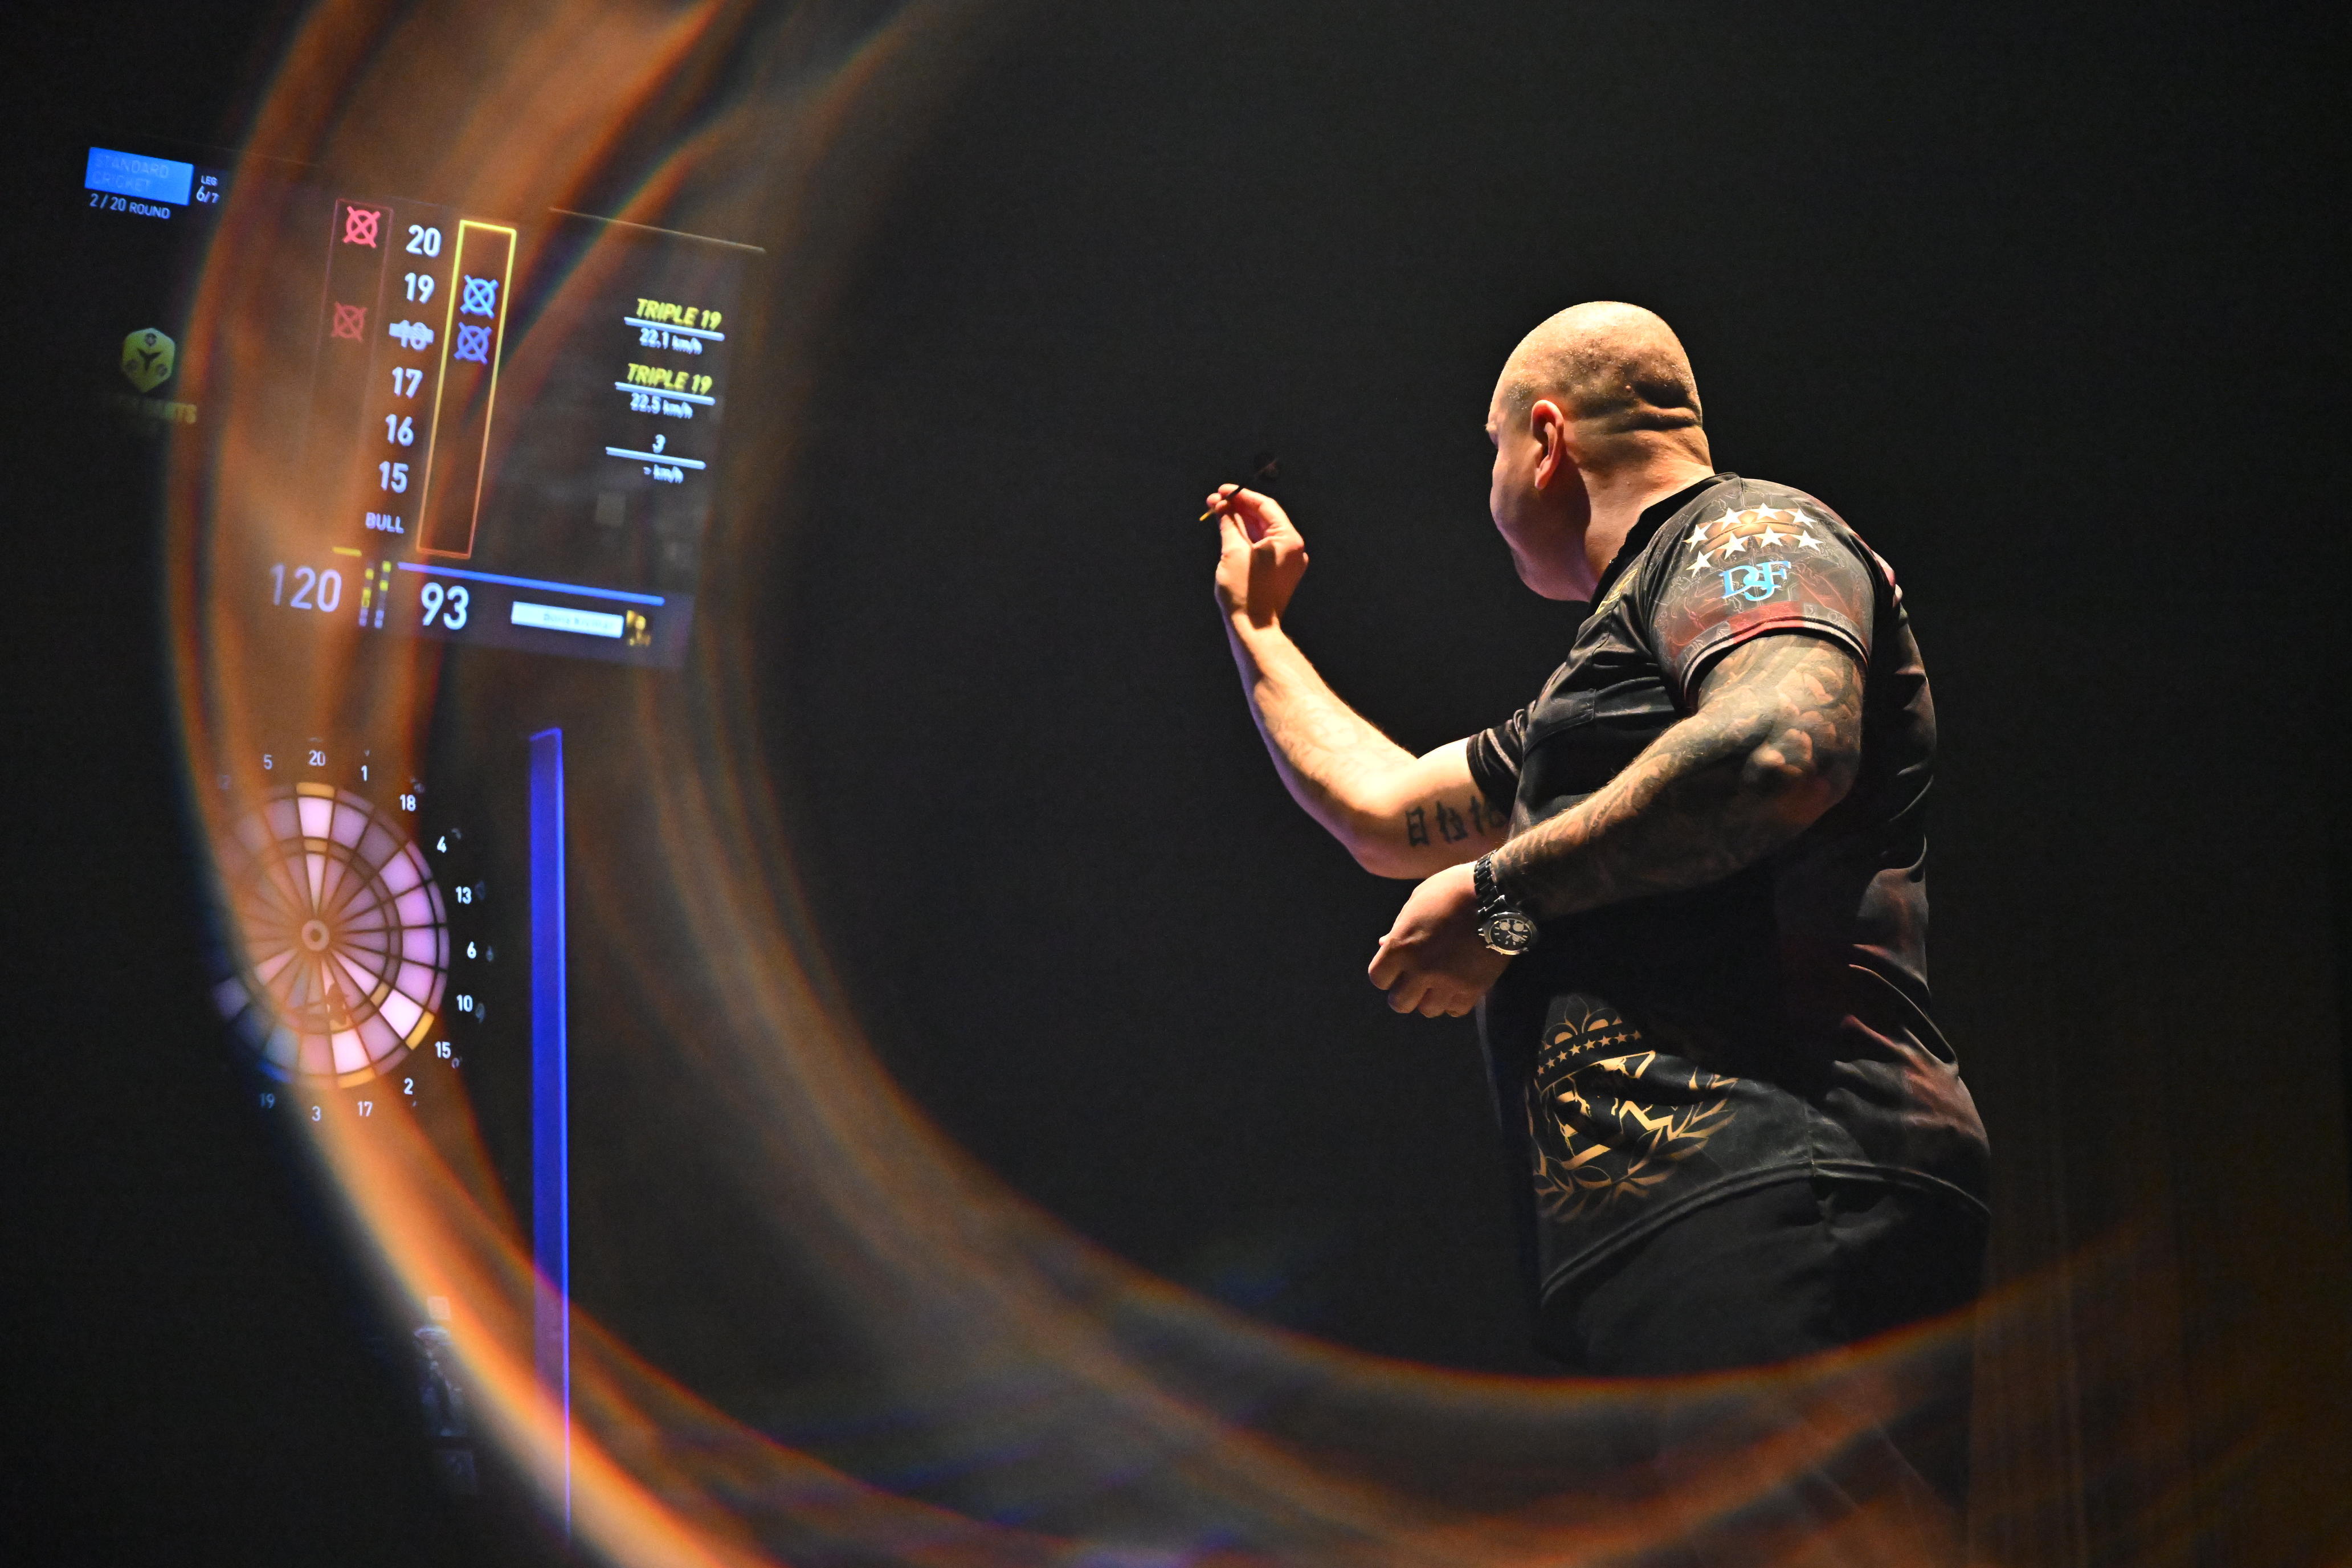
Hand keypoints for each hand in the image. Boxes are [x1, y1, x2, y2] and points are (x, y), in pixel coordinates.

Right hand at [1210, 486, 1309, 627]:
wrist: (1254, 629)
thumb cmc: (1244, 591)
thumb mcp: (1232, 551)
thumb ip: (1228, 523)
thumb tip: (1221, 505)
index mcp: (1288, 540)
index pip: (1265, 506)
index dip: (1241, 495)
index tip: (1221, 490)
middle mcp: (1293, 548)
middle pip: (1264, 518)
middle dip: (1238, 508)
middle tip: (1215, 500)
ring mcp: (1288, 562)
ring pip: (1262, 533)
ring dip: (1240, 522)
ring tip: (1217, 512)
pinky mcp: (1279, 572)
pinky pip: (1263, 548)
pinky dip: (1246, 539)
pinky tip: (1229, 530)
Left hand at [1367, 861, 1512, 1016]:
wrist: (1497, 894)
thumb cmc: (1452, 890)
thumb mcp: (1417, 901)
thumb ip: (1399, 928)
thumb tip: (1383, 944)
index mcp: (1401, 946)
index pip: (1378, 979)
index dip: (1386, 974)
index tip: (1396, 969)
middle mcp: (1421, 969)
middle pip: (1400, 1003)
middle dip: (1405, 994)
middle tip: (1415, 983)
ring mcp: (1448, 982)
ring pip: (1428, 1010)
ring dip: (1430, 999)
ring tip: (1439, 984)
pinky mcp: (1474, 988)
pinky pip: (1456, 1010)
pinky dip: (1454, 1002)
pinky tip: (1457, 987)